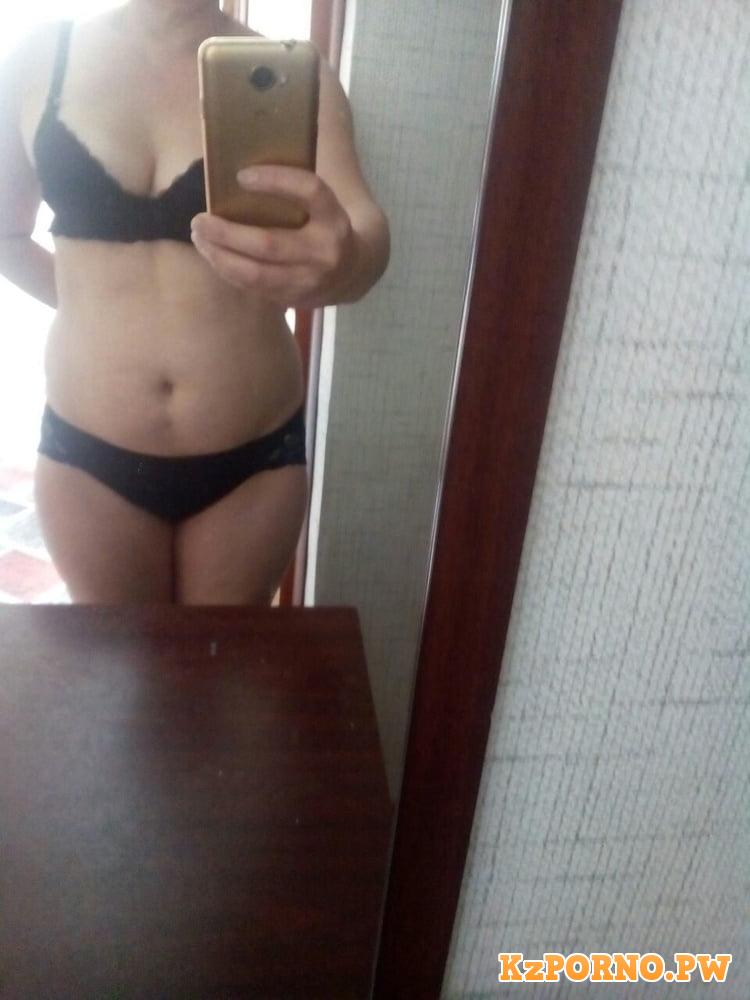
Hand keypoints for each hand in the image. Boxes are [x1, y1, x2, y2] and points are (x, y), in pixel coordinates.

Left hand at [190, 165, 355, 308]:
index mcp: (335, 218)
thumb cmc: (326, 223)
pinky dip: (230, 272)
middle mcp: (325, 252)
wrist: (358, 269)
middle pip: (268, 244)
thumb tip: (243, 157)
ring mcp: (310, 281)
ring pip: (256, 274)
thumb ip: (293, 186)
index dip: (276, 181)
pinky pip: (255, 289)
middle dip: (227, 233)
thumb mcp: (322, 202)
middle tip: (199, 220)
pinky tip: (215, 256)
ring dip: (220, 256)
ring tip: (200, 238)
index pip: (310, 192)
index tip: (241, 175)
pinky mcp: (297, 299)